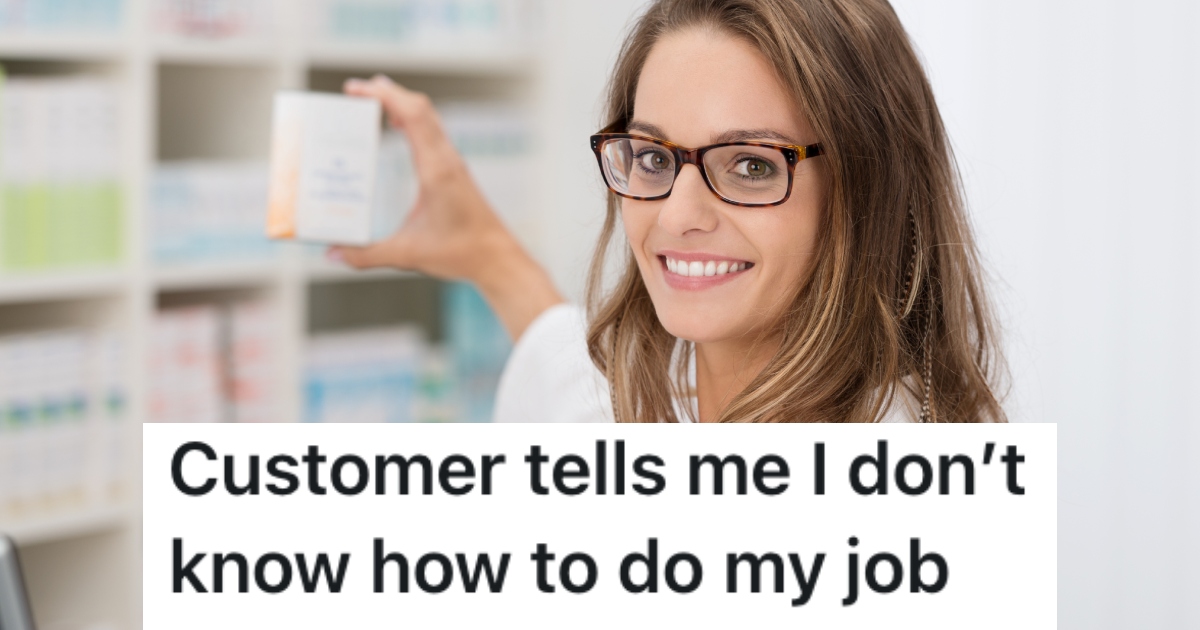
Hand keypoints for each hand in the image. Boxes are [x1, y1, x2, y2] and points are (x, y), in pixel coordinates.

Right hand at [330, 75, 561, 338]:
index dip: (383, 94)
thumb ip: (366, 255)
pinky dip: (413, 118)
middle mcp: (446, 159)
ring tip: (372, 98)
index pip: (412, 114)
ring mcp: (453, 162)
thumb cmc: (461, 253)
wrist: (497, 259)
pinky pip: (433, 131)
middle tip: (354, 90)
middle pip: (419, 107)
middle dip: (387, 92)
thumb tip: (332, 254)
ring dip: (401, 102)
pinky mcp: (455, 170)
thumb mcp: (407, 255)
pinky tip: (398, 125)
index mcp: (436, 169)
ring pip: (428, 117)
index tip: (354, 89)